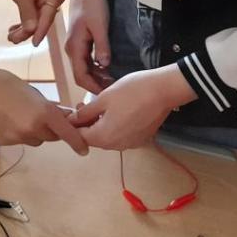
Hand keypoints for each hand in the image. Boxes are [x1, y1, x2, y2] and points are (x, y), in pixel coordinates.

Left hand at [0, 0, 63, 46]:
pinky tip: (13, 30)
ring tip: (10, 36)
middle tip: (12, 39)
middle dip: (27, 31)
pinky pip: (33, 18)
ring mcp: (48, 2)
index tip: (34, 43)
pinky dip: (23, 25)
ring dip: (24, 30)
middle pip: (42, 21)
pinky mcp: (40, 4)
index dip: (40, 31)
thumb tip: (31, 31)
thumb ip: (27, 13)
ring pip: (36, 22)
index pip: (48, 17)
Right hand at [0, 67, 87, 153]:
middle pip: (52, 137)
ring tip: (21, 115)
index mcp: (44, 113)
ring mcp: (18, 138)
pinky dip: (20, 133)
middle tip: (43, 116)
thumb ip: (50, 107)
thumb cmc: (5, 83)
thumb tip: (64, 116)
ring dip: (35, 132)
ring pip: (36, 140)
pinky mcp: (6, 142)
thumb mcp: (33, 93)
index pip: (67, 133)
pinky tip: (8, 119)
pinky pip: (20, 141)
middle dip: (52, 129)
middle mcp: (33, 129)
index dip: (78, 142)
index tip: (84, 150)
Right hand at [64, 0, 112, 93]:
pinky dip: (97, 68)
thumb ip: (102, 45)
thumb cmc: (92, 2)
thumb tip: (105, 65)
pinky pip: (87, 59)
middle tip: (114, 90)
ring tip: (114, 82)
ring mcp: (76, 44)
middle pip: (82, 74)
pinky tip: (108, 69)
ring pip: (85, 68)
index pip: (80, 76)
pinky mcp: (82, 40)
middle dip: (96, 85)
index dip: (93, 88)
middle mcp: (72, 48)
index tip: (108, 94)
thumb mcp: (100, 24)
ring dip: (97, 77)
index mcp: (74, 47)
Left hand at [68, 66, 194, 149]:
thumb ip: (85, 113)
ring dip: (101, 126)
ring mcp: (130, 144)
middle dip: (87, 124)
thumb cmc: (132, 91)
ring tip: (103, 107)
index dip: (74, 124)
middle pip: (94, 139)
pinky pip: (122, 137)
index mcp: (104, 137)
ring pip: (108, 138)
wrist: (165, 91)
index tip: (73, 111)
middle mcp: (116, 146)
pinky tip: (120, 112)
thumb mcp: (104, 98)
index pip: (80, 137)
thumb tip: (71, 121)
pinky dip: (116, 127)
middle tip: (85, 105)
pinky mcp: (141, 140)